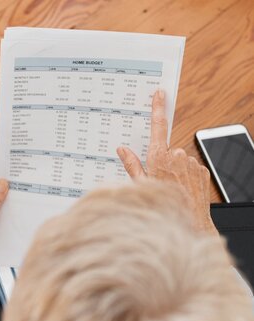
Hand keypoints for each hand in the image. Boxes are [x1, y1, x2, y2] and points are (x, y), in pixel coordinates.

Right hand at [117, 90, 215, 233]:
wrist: (188, 221)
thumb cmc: (161, 205)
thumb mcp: (139, 186)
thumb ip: (131, 165)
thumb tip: (123, 150)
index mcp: (159, 157)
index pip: (158, 127)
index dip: (158, 108)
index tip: (160, 94)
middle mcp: (177, 156)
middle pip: (167, 151)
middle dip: (162, 161)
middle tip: (159, 179)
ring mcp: (192, 163)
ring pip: (180, 160)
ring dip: (175, 170)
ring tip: (172, 187)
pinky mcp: (202, 170)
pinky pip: (191, 168)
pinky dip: (186, 176)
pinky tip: (182, 189)